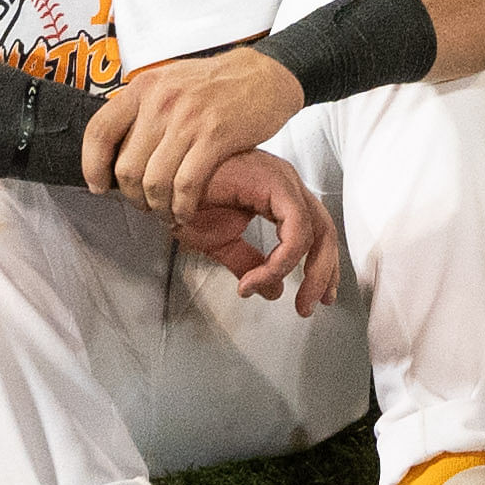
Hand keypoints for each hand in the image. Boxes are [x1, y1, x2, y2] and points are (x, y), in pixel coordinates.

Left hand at [82, 42, 303, 225]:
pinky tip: (185, 210)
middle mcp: (162, 101)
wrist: (266, 74)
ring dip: (157, 207)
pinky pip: (186, 186)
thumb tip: (116, 148)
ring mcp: (188, 119)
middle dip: (132, 197)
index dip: (92, 166)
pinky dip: (182, 207)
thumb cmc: (219, 83)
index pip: (99, 131)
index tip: (99, 185)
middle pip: (126, 167)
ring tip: (166, 212)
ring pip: (153, 182)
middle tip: (143, 204)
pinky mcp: (215, 137)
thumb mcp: (171, 81)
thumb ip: (143, 108)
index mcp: (145, 87)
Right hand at [167, 145, 340, 314]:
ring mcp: (281, 178)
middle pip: (324, 230)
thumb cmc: (184, 202)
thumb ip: (250, 263)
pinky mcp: (273, 182)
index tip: (316, 297)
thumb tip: (274, 292)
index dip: (323, 266)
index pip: (316, 230)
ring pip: (315, 230)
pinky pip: (295, 229)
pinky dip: (280, 261)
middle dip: (323, 273)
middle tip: (308, 306)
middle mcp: (285, 182)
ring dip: (305, 272)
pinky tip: (252, 280)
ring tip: (281, 297)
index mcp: (278, 192)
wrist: (160, 186)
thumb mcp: (222, 241)